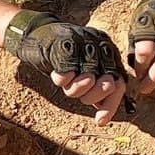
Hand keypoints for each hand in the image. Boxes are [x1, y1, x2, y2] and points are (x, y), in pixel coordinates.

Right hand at [4, 10, 127, 124]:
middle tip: (83, 96)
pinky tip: (58, 77)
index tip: (100, 121)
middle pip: (107, 82)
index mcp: (107, 52)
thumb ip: (95, 89)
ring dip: (76, 89)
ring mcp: (82, 41)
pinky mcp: (63, 42)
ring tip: (67, 84)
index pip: (119, 82)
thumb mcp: (82, 72)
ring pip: (88, 78)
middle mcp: (99, 45)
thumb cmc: (60, 56)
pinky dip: (62, 79)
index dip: (111, 104)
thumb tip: (104, 118)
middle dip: (94, 96)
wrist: (35, 33)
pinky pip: (67, 70)